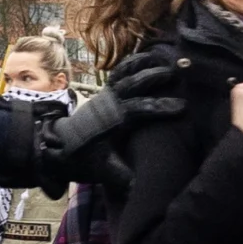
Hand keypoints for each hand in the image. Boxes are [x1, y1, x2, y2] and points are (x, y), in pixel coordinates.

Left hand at [29, 49, 191, 196]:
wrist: (61, 145)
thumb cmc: (86, 158)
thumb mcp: (103, 169)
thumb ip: (121, 176)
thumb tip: (139, 188)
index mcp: (112, 121)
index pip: (140, 110)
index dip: (160, 108)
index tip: (181, 108)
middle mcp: (110, 102)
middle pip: (133, 84)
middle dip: (153, 78)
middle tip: (175, 74)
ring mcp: (107, 93)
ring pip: (126, 73)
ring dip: (144, 65)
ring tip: (165, 59)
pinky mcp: (106, 90)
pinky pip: (120, 71)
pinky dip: (133, 62)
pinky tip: (149, 56)